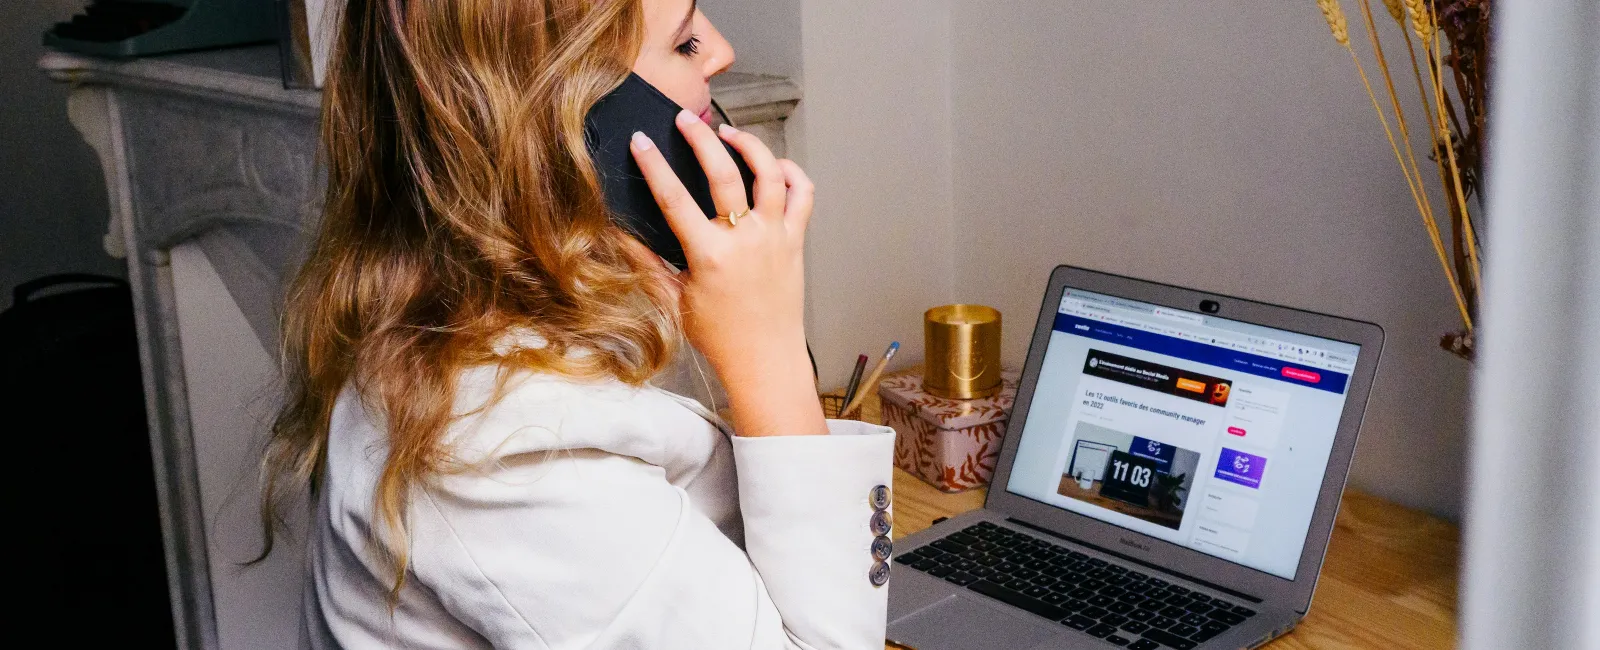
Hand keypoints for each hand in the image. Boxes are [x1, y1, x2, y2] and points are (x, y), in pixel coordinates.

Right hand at [629, 109, 825, 436]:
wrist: (766, 360)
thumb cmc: (719, 336)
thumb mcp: (674, 301)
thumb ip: (647, 264)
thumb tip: (619, 233)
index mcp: (710, 256)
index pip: (675, 199)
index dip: (653, 165)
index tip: (640, 141)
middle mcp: (746, 241)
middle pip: (724, 173)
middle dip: (701, 139)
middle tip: (685, 120)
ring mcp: (775, 237)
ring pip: (769, 174)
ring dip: (749, 146)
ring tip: (729, 134)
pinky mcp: (796, 241)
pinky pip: (802, 195)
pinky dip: (790, 173)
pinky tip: (772, 165)